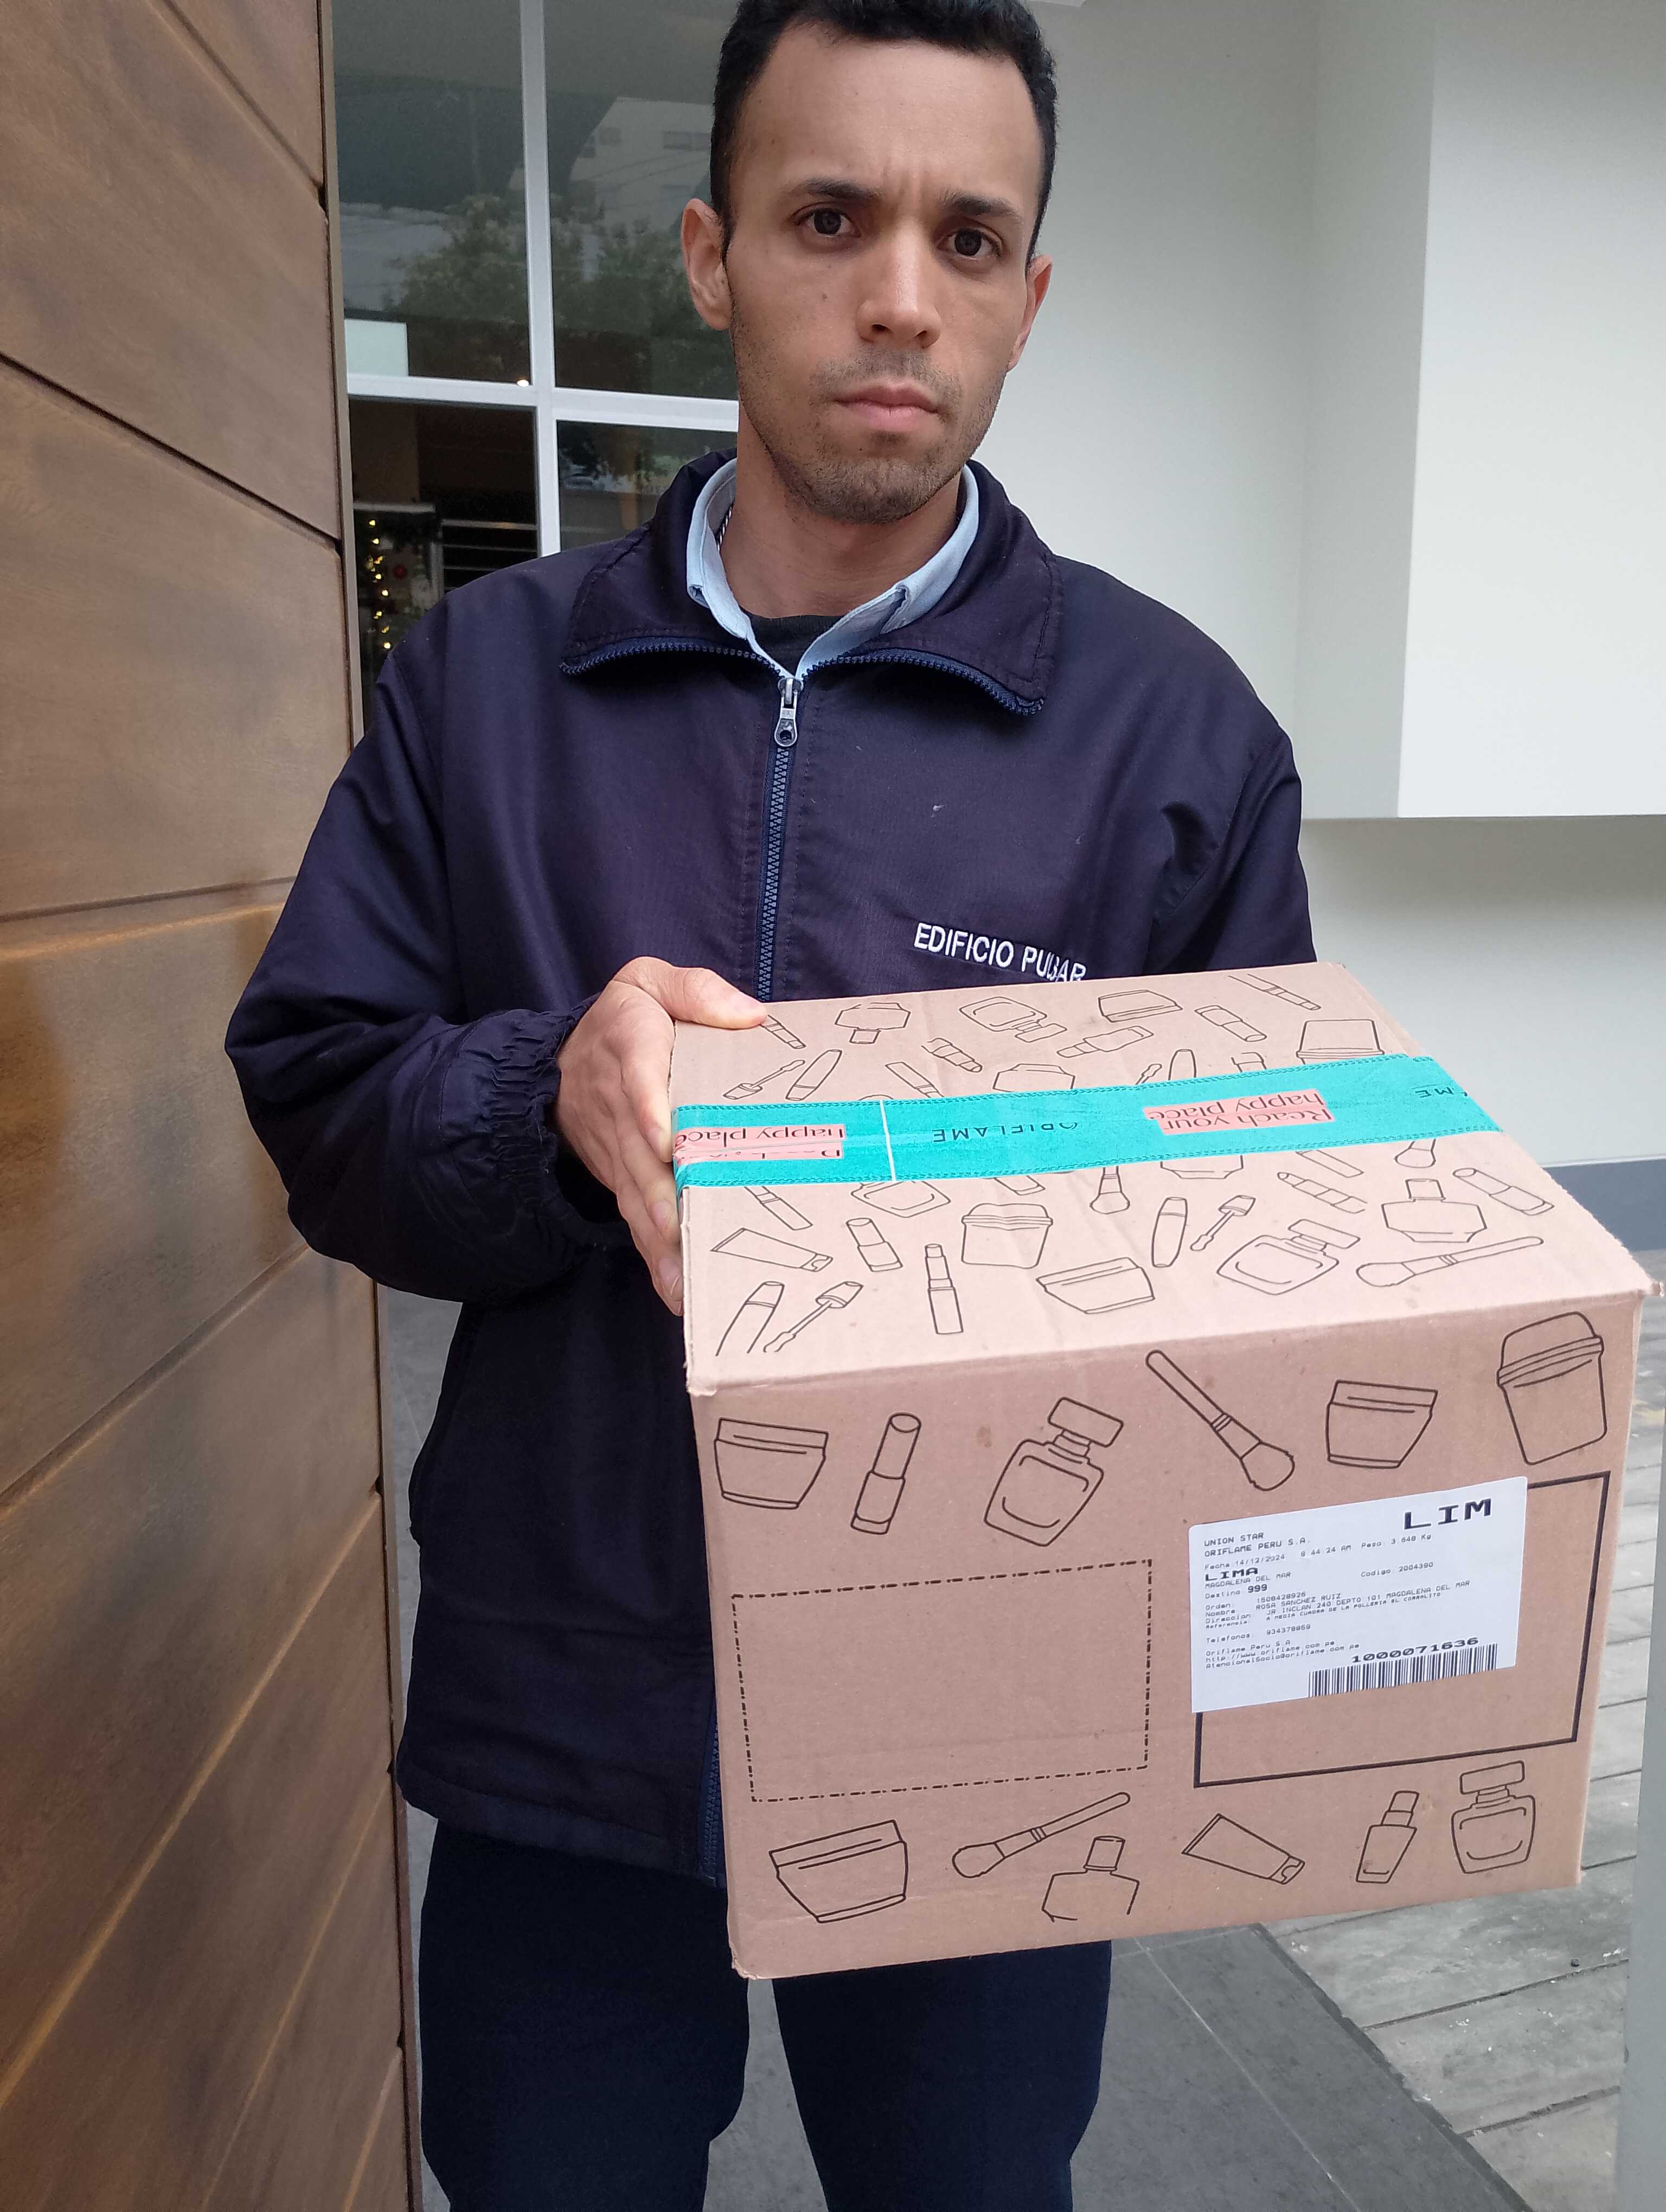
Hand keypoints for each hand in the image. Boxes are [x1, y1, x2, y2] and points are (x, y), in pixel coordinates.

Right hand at [555, 959, 764, 1311]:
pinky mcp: (622, 1177)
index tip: (664, 1139)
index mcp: (631, 1046)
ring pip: (637, 1194)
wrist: (560, 1063)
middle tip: (679, 1230)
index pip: (638, 1076)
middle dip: (658, 1195)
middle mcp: (620, 1104)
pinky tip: (678, 1291)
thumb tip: (750, 1016)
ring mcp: (618, 1148)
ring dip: (658, 1239)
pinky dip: (654, 1256)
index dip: (648, 1107)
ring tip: (685, 1282)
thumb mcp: (649, 983)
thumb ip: (695, 991)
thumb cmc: (626, 1021)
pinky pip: (635, 1217)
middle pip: (638, 1153)